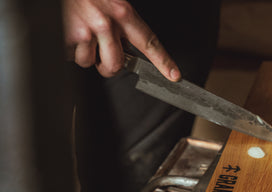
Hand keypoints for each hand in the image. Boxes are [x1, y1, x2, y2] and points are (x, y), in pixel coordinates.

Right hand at [62, 0, 179, 79]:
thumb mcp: (112, 2)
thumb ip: (123, 24)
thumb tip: (127, 47)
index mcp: (123, 12)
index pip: (149, 42)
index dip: (164, 61)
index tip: (174, 75)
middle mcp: (106, 23)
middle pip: (115, 65)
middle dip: (108, 67)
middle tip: (102, 56)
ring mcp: (86, 31)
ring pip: (88, 62)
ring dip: (84, 54)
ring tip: (80, 34)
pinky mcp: (67, 36)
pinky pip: (70, 55)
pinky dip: (68, 48)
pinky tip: (68, 31)